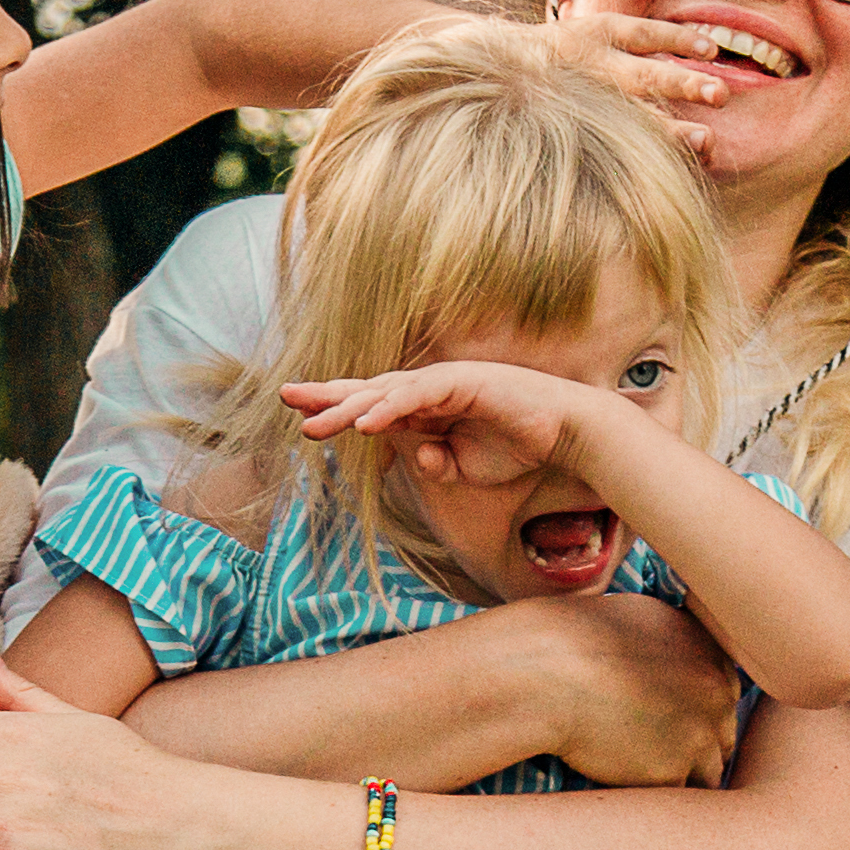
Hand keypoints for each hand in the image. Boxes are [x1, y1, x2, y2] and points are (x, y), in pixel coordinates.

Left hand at [284, 355, 638, 495]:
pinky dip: (390, 409)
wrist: (564, 434)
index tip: (300, 418)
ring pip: (385, 392)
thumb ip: (437, 463)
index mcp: (424, 408)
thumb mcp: (465, 467)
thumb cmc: (516, 446)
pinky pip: (418, 396)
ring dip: (347, 407)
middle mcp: (428, 389)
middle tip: (285, 397)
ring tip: (313, 423)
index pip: (370, 406)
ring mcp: (444, 382)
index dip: (335, 408)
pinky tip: (365, 423)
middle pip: (367, 390)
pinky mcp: (463, 382)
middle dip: (325, 395)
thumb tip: (418, 460)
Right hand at [521, 592, 750, 789]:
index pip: (721, 694)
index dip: (697, 713)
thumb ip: (663, 646)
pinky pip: (675, 795)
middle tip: (656, 755)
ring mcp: (699, 733)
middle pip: (722, 734)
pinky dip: (654, 794)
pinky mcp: (673, 771)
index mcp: (707, 651)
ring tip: (643, 779)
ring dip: (682, 777)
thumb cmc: (570, 639)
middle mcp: (715, 691)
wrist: (548, 673)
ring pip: (707, 771)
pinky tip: (628, 787)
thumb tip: (659, 665)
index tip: (670, 723)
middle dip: (696, 748)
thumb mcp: (633, 621)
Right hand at [533, 7, 745, 155]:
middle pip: (643, 78)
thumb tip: (694, 49)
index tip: (711, 50)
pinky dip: (648, 152)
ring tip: (708, 142)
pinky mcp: (570, 125)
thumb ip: (622, 39)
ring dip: (671, 133)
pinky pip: (610, 144)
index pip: (644, 35)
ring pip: (631, 118)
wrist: (491, 74)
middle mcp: (589, 67)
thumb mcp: (579, 31)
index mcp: (594, 35)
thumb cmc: (553, 57)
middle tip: (720, 94)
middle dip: (683, 84)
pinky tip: (682, 161)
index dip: (679, 39)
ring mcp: (580, 100)